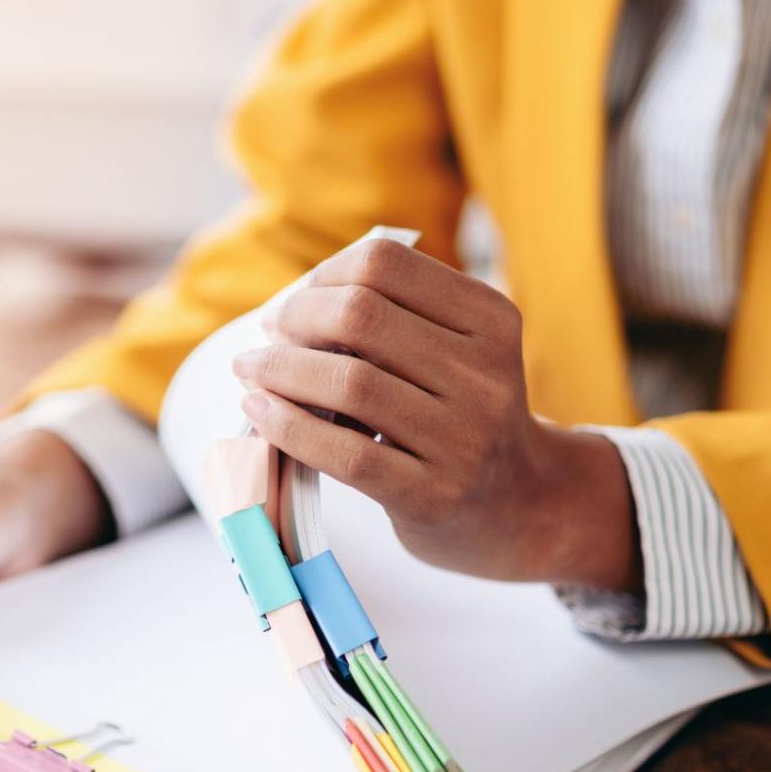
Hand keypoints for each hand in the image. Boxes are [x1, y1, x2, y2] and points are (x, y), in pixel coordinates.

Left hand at [231, 238, 639, 590]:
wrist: (519, 507)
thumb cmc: (462, 418)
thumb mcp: (457, 352)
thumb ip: (395, 318)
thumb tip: (292, 303)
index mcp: (491, 320)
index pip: (387, 265)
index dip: (325, 274)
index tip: (298, 300)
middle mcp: (485, 374)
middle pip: (360, 316)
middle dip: (294, 319)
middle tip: (268, 336)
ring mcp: (464, 438)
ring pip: (348, 383)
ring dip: (279, 371)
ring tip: (251, 372)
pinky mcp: (433, 495)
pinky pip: (344, 454)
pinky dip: (288, 427)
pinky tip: (261, 413)